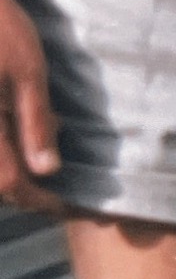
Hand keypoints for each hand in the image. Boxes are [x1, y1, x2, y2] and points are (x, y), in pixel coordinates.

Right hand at [0, 0, 61, 215]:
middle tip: (58, 191)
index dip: (40, 201)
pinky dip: (3, 149)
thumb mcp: (28, 70)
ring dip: (11, 171)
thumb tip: (47, 169)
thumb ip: (35, 122)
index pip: (10, 184)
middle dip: (25, 190)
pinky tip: (20, 135)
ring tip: (43, 161)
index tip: (66, 208)